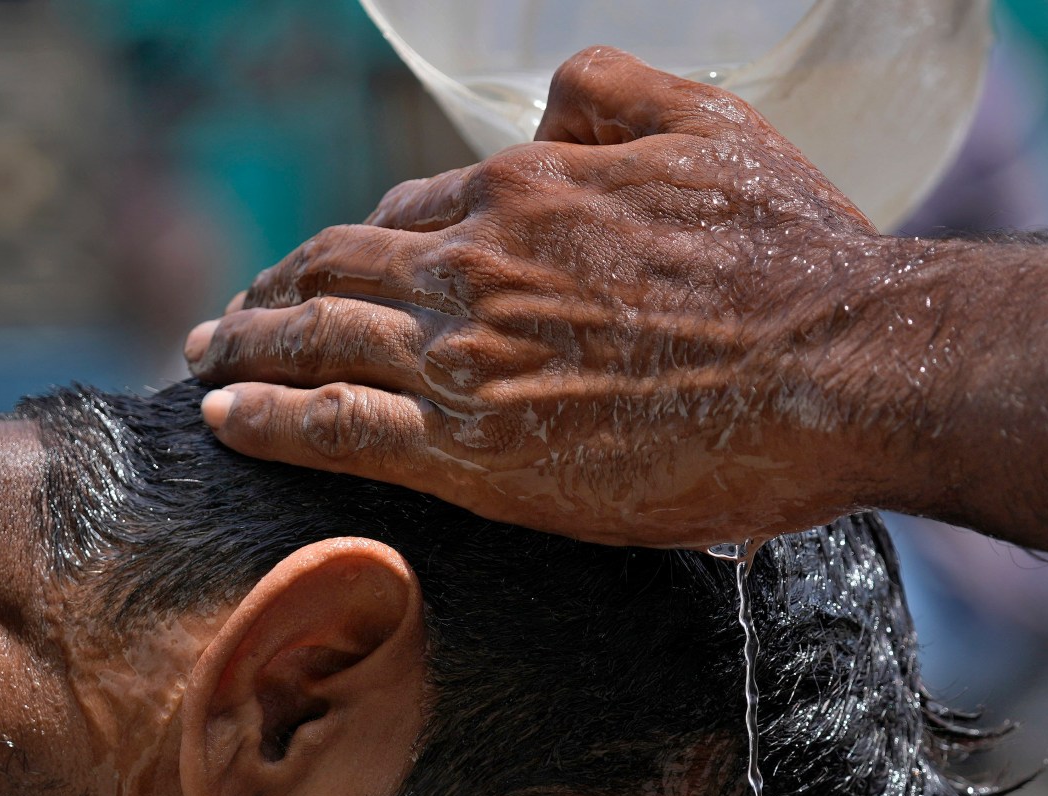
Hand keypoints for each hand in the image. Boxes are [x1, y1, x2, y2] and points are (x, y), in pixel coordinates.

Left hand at [185, 46, 925, 547]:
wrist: (841, 365)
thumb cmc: (794, 256)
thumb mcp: (708, 124)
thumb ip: (609, 94)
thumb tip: (540, 106)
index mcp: (525, 187)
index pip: (410, 210)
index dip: (368, 241)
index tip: (338, 270)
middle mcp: (475, 261)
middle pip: (335, 265)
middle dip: (272, 288)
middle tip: (232, 316)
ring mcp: (464, 357)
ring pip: (316, 337)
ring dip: (244, 347)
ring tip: (206, 361)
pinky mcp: (471, 448)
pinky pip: (332, 424)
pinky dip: (266, 415)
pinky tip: (224, 418)